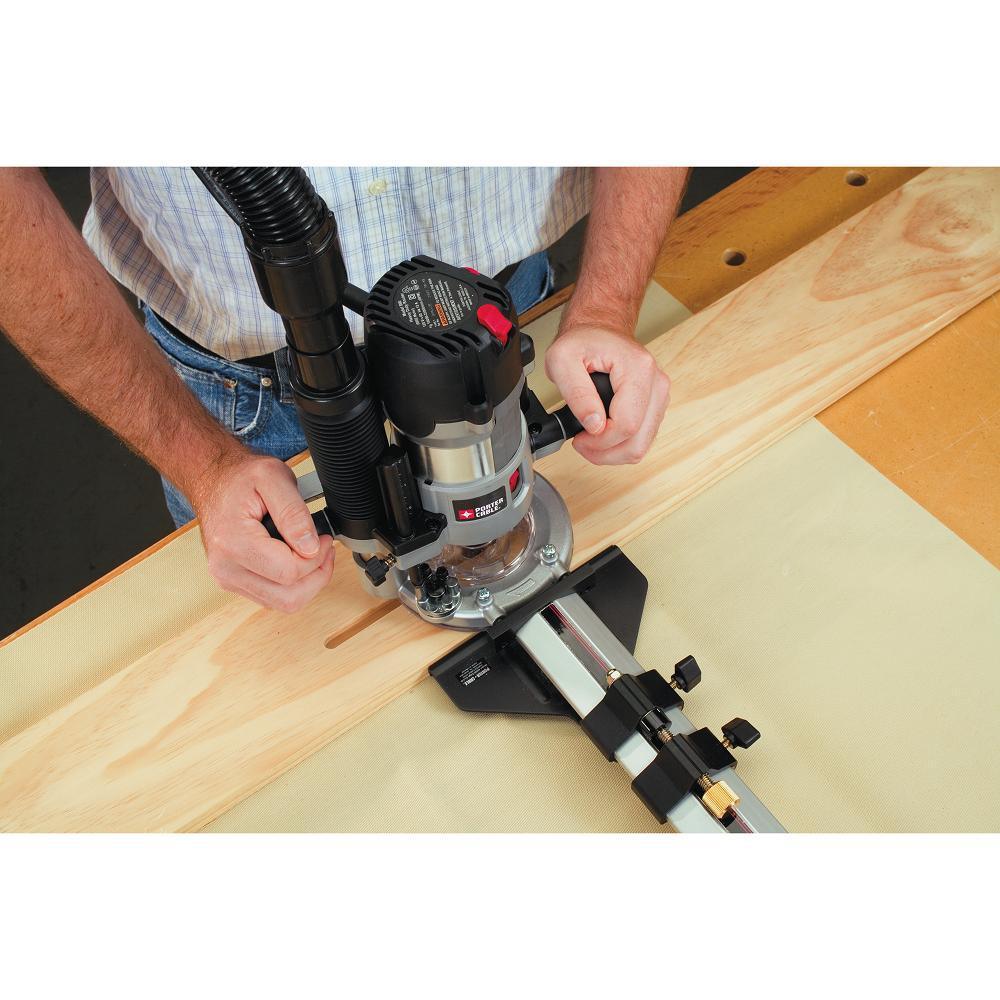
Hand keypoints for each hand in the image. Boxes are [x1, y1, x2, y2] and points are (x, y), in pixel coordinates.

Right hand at [190, 453, 334, 612]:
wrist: (212, 481)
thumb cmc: (238, 478)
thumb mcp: (273, 477)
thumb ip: (294, 513)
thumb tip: (310, 547)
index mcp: (233, 543)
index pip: (289, 572)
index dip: (317, 558)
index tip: (324, 539)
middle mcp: (226, 568)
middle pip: (288, 598)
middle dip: (316, 576)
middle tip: (324, 550)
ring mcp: (227, 579)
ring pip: (282, 603)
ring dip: (306, 583)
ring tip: (312, 554)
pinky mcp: (233, 582)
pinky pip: (272, 598)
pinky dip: (291, 584)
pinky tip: (296, 559)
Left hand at [544, 326, 670, 464]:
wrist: (599, 328)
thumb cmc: (582, 341)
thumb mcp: (562, 360)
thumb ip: (576, 393)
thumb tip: (594, 425)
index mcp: (638, 369)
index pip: (626, 425)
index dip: (599, 442)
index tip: (579, 439)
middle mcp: (656, 383)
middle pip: (638, 442)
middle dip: (605, 452)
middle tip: (582, 444)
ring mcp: (659, 394)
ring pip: (641, 445)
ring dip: (612, 451)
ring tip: (590, 440)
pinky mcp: (656, 404)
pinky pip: (642, 438)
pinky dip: (620, 445)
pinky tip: (602, 434)